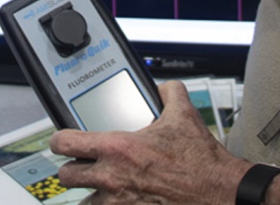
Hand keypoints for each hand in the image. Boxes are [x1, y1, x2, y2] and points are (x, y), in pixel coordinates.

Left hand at [49, 81, 248, 203]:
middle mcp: (111, 178)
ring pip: (82, 203)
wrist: (220, 194)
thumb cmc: (201, 163)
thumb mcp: (184, 117)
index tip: (63, 141)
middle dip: (73, 170)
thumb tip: (163, 87)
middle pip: (66, 176)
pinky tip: (119, 202)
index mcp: (118, 148)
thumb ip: (169, 94)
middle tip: (84, 166)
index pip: (64, 142)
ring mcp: (118, 204)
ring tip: (104, 189)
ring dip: (91, 195)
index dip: (59, 140)